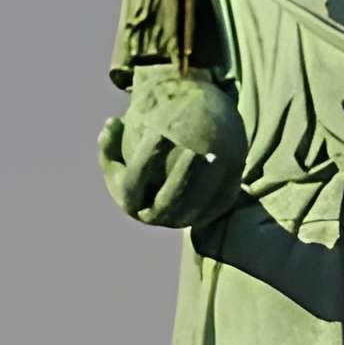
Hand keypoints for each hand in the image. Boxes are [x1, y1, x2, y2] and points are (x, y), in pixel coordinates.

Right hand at [97, 115, 239, 228]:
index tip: (160, 134)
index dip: (145, 160)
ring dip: (207, 184)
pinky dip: (227, 188)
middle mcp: (154, 216)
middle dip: (181, 177)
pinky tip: (233, 163)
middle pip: (168, 203)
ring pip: (197, 209)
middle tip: (194, 151)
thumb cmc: (137, 155)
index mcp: (130, 202)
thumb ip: (111, 137)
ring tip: (216, 155)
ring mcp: (181, 220)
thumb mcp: (119, 148)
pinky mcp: (205, 216)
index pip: (134, 185)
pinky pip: (218, 206)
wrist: (160, 178)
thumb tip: (113, 124)